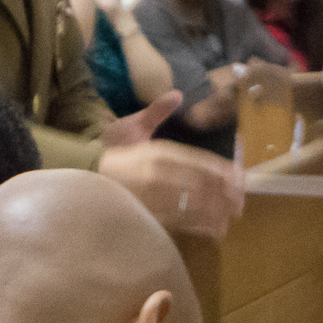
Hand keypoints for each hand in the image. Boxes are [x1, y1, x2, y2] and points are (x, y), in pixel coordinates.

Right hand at [99, 101, 246, 239]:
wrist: (80, 173)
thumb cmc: (109, 149)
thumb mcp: (130, 125)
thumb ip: (156, 112)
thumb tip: (177, 94)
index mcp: (157, 152)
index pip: (198, 161)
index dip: (221, 170)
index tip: (239, 177)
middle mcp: (157, 174)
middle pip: (200, 184)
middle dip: (224, 193)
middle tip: (242, 200)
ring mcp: (152, 196)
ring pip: (192, 204)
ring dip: (216, 210)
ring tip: (232, 216)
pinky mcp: (147, 213)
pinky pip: (178, 222)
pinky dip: (199, 225)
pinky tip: (215, 228)